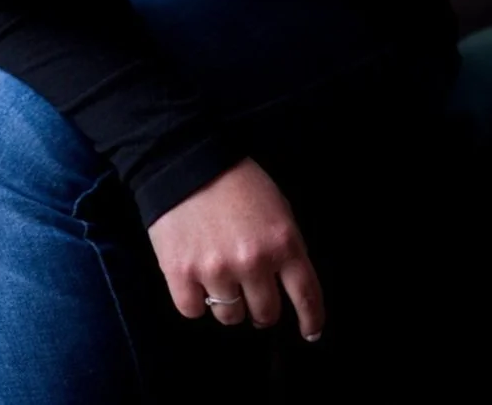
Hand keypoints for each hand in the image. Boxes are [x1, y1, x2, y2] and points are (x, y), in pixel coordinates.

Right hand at [146, 157, 325, 341]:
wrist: (183, 159)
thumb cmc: (234, 180)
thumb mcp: (276, 207)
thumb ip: (285, 247)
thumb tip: (290, 286)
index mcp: (282, 242)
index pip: (307, 297)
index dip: (311, 320)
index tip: (310, 331)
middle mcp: (253, 261)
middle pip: (265, 314)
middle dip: (261, 308)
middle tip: (251, 292)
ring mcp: (216, 269)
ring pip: (230, 316)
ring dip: (228, 303)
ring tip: (219, 278)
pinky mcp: (181, 272)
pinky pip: (193, 310)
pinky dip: (195, 300)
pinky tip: (195, 279)